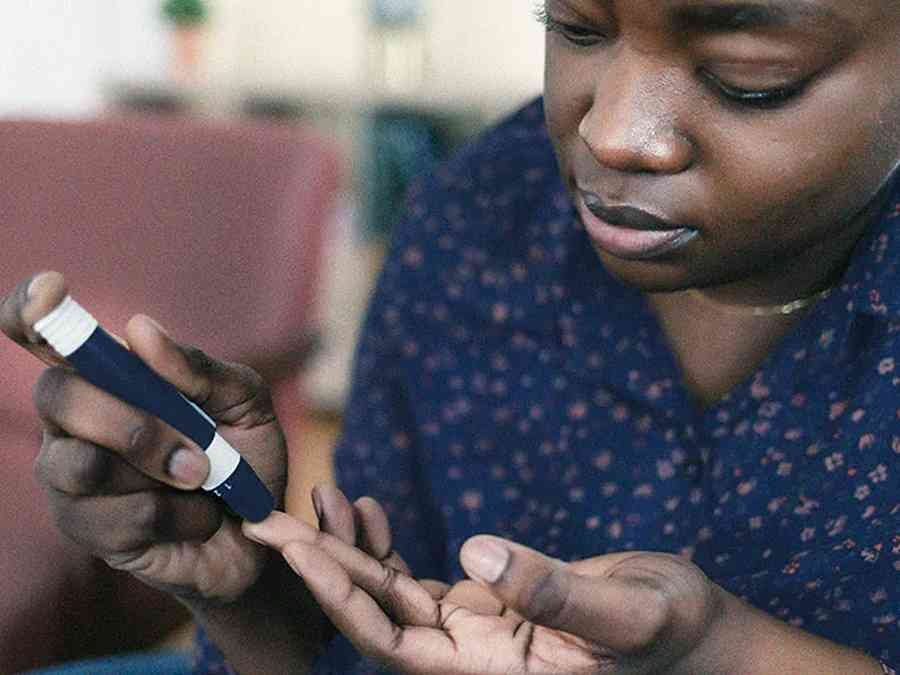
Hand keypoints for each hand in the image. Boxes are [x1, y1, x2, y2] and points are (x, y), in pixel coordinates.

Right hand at [0, 272, 287, 604]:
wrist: (263, 534)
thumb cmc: (247, 458)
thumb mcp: (245, 403)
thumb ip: (202, 368)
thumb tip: (140, 330)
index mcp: (112, 377)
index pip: (45, 334)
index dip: (32, 310)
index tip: (52, 293)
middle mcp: (76, 421)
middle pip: (56, 395)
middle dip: (130, 422)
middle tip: (197, 451)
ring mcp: (72, 477)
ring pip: (77, 464)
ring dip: (158, 472)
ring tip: (205, 479)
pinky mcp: (86, 530)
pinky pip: (114, 518)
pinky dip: (175, 516)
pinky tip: (197, 519)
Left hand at [245, 491, 722, 674]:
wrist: (692, 631)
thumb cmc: (675, 629)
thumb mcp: (631, 612)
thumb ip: (558, 594)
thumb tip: (478, 553)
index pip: (394, 645)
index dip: (342, 599)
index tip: (296, 551)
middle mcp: (470, 660)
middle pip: (374, 616)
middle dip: (319, 569)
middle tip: (263, 521)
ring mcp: (473, 632)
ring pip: (389, 594)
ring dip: (345, 551)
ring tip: (305, 503)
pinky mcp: (483, 604)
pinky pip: (417, 578)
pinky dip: (386, 544)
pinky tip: (362, 509)